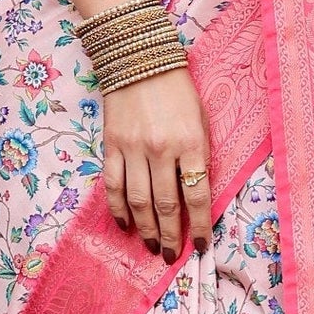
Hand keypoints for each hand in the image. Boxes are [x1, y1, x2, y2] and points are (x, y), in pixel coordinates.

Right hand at [102, 66, 211, 257]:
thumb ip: (198, 157)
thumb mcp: (201, 120)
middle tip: (170, 255)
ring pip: (138, 201)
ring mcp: (133, 148)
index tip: (200, 247)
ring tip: (150, 245)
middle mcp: (161, 149)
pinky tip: (124, 223)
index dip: (200, 227)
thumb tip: (196, 197)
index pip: (198, 196)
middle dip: (169, 236)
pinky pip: (112, 185)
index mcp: (191, 143)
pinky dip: (117, 208)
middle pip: (166, 205)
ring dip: (145, 228)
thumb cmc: (178, 91)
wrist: (139, 58)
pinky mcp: (112, 145)